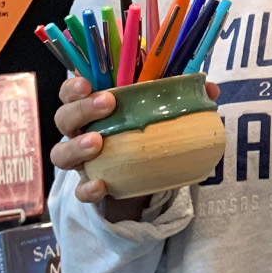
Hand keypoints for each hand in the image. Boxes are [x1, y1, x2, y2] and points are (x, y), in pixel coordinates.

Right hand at [51, 76, 219, 207]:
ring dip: (76, 146)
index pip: (71, 92)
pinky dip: (87, 188)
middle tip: (107, 104)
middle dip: (81, 109)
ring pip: (61, 153)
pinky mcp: (89, 184)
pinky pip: (79, 189)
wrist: (143, 173)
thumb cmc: (145, 130)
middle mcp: (79, 131)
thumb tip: (210, 87)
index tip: (87, 83)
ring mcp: (81, 159)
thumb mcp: (160, 111)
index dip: (73, 86)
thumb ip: (182, 96)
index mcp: (92, 107)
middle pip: (64, 118)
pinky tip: (100, 184)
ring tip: (98, 143)